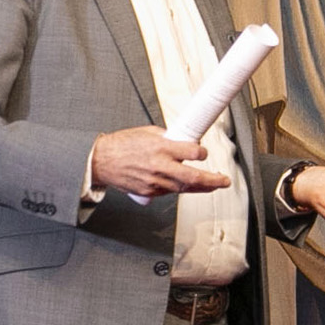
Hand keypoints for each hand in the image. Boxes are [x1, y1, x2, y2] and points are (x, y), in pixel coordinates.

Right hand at [89, 126, 231, 197]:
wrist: (100, 161)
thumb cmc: (122, 144)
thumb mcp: (148, 133)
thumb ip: (169, 138)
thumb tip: (185, 139)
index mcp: (161, 147)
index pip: (192, 152)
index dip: (202, 153)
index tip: (204, 153)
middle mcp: (160, 166)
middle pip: (193, 177)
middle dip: (213, 180)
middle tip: (225, 180)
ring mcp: (154, 181)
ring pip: (184, 188)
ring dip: (202, 187)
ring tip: (214, 184)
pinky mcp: (149, 192)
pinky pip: (170, 191)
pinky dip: (182, 189)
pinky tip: (191, 186)